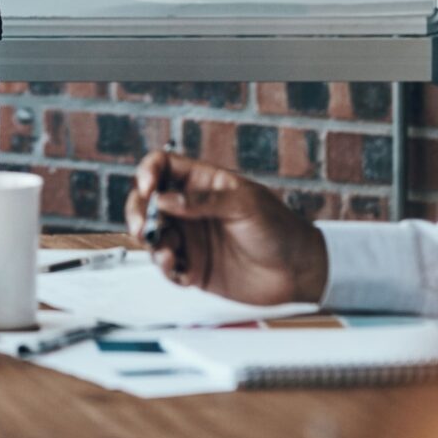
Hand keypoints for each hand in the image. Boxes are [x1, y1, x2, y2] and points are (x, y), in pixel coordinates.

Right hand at [125, 150, 328, 306]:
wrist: (298, 271)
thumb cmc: (278, 228)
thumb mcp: (244, 204)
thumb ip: (203, 200)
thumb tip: (164, 199)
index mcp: (202, 183)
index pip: (163, 167)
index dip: (148, 172)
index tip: (148, 188)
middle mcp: (190, 209)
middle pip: (147, 202)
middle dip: (138, 212)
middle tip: (142, 227)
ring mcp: (190, 238)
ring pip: (152, 236)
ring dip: (152, 244)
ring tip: (167, 254)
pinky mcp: (193, 267)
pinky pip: (167, 267)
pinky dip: (166, 269)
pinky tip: (179, 271)